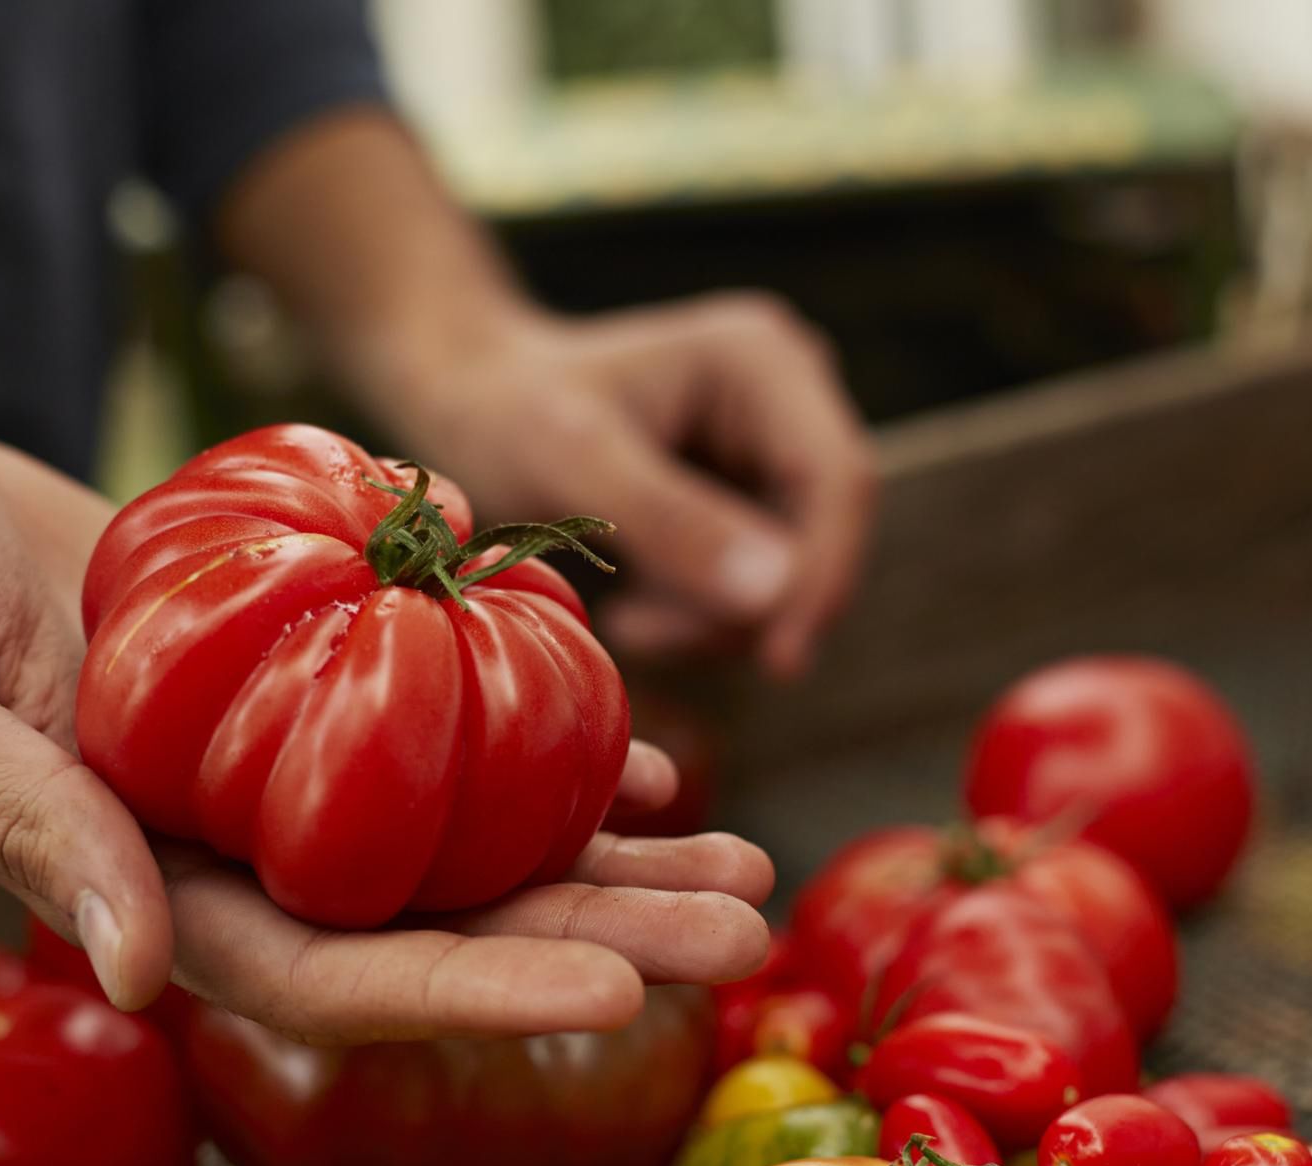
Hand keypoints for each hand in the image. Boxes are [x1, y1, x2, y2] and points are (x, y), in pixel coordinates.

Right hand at [0, 435, 770, 1037]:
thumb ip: (19, 831)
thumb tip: (130, 971)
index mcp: (149, 896)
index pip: (329, 976)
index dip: (466, 988)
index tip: (610, 989)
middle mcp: (238, 855)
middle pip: (439, 920)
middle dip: (592, 932)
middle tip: (741, 929)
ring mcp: (281, 776)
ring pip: (468, 835)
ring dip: (606, 852)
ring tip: (739, 856)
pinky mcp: (307, 684)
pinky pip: (443, 725)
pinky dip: (544, 739)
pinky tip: (650, 754)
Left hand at [380, 292, 876, 676]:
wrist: (470, 405)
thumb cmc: (506, 414)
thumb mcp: (575, 465)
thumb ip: (674, 524)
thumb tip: (777, 593)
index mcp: (763, 359)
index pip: (840, 478)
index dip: (824, 574)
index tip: (779, 660)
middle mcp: (787, 398)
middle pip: (822, 534)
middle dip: (748, 606)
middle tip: (642, 631)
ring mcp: (773, 452)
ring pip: (793, 576)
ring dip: (715, 622)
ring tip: (627, 618)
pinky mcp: (752, 503)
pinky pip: (758, 590)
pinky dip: (703, 618)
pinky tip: (636, 608)